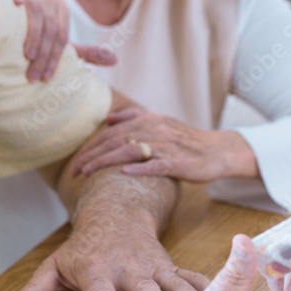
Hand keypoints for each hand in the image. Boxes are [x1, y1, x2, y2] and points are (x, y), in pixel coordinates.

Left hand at [2, 200, 208, 290]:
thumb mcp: (57, 265)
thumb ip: (36, 290)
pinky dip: (210, 290)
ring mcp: (153, 267)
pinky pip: (193, 279)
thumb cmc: (84, 248)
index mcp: (98, 272)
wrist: (117, 213)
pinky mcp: (171, 268)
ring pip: (175, 285)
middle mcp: (129, 269)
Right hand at [10, 0, 116, 80]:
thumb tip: (116, 61)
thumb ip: (86, 53)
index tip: (46, 78)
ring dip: (33, 38)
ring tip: (28, 57)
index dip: (55, 59)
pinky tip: (16, 7)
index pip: (62, 36)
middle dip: (44, 55)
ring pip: (37, 15)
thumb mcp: (61, 45)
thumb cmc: (38, 36)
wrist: (8, 16)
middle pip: (50, 29)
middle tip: (34, 76)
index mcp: (61, 10)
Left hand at [69, 108, 258, 182]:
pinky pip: (156, 164)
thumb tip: (109, 119)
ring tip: (88, 173)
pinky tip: (123, 173)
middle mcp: (154, 129)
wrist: (217, 151)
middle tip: (74, 170)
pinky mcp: (178, 162)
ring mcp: (166, 146)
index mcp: (148, 120)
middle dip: (91, 155)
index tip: (75, 160)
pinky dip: (139, 168)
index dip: (91, 145)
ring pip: (129, 150)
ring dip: (106, 161)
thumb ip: (134, 117)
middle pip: (115, 140)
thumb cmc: (185, 141)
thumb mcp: (160, 123)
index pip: (111, 132)